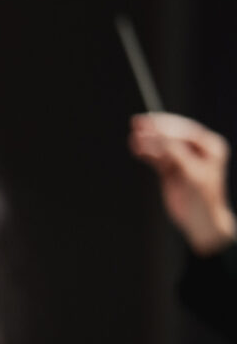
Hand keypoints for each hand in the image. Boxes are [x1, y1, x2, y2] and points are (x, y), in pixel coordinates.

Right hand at [130, 113, 236, 254]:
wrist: (200, 220)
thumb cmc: (204, 198)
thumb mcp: (192, 173)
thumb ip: (177, 154)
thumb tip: (160, 138)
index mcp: (210, 147)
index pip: (185, 131)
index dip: (166, 127)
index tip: (149, 124)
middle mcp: (197, 150)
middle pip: (172, 135)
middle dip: (155, 130)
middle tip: (137, 123)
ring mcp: (183, 159)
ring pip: (162, 146)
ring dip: (148, 142)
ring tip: (134, 138)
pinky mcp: (171, 170)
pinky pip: (157, 158)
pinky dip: (147, 153)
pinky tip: (137, 148)